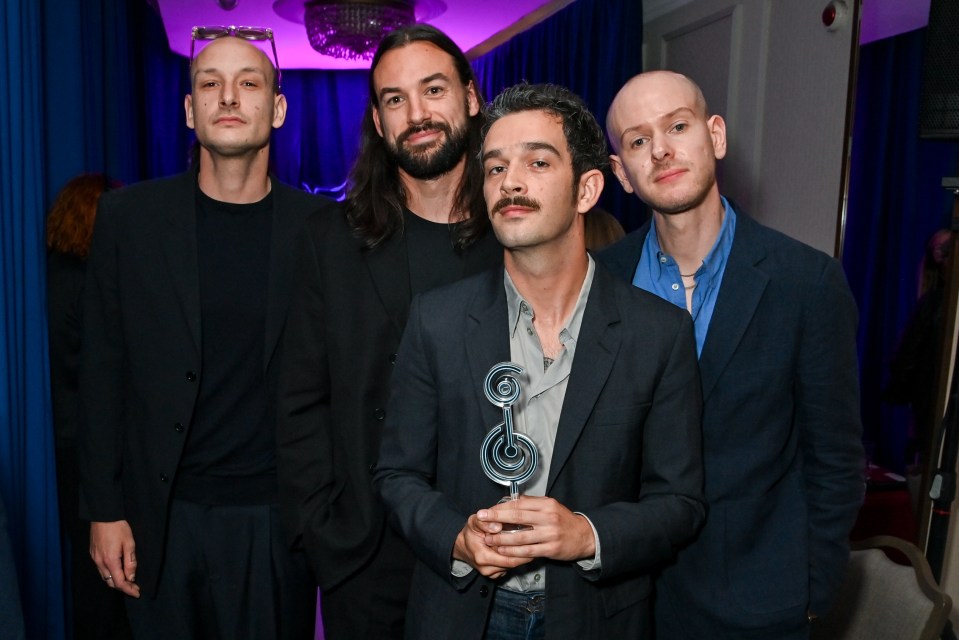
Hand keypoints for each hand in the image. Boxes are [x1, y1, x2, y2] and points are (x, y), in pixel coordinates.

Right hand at [90, 520, 139, 597]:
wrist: (103, 515)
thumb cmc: (118, 527)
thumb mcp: (129, 544)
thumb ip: (130, 562)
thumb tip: (131, 577)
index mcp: (110, 561)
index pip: (120, 582)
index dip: (129, 590)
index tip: (137, 593)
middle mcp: (100, 562)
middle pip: (111, 582)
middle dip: (123, 587)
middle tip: (134, 587)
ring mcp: (94, 558)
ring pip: (105, 577)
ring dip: (116, 581)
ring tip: (128, 581)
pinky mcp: (92, 554)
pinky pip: (101, 569)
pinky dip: (110, 574)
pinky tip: (117, 571)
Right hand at [452, 512, 532, 579]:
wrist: (462, 546)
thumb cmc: (470, 533)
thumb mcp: (474, 522)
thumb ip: (484, 522)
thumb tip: (497, 525)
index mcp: (483, 557)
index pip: (508, 558)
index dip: (521, 551)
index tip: (532, 542)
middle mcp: (486, 569)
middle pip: (512, 564)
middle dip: (525, 555)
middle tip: (536, 545)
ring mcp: (490, 574)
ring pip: (511, 567)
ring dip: (521, 558)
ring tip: (532, 547)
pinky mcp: (493, 575)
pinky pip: (507, 569)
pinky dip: (514, 560)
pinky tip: (522, 552)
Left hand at [479, 496, 595, 561]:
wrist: (585, 536)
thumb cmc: (563, 520)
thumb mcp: (550, 506)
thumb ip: (532, 503)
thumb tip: (510, 499)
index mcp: (546, 504)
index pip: (519, 503)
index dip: (500, 507)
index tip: (487, 510)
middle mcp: (548, 517)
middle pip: (517, 516)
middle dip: (496, 518)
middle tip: (481, 518)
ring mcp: (550, 534)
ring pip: (520, 536)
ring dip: (501, 538)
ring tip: (488, 539)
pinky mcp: (550, 549)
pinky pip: (527, 551)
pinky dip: (512, 551)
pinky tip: (502, 550)